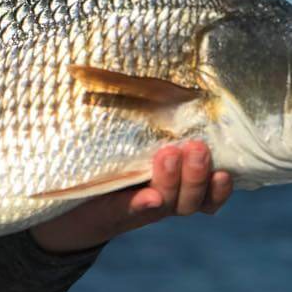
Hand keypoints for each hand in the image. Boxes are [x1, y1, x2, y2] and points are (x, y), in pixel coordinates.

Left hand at [31, 140, 232, 253]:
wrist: (66, 208)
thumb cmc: (107, 164)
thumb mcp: (135, 142)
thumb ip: (156, 125)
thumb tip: (176, 80)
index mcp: (176, 186)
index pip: (209, 194)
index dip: (220, 188)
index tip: (224, 171)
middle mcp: (163, 201)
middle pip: (191, 199)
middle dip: (197, 175)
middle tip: (196, 148)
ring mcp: (137, 208)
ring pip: (166, 204)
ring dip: (172, 182)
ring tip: (169, 155)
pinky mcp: (107, 212)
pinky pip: (125, 209)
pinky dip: (140, 203)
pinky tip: (150, 197)